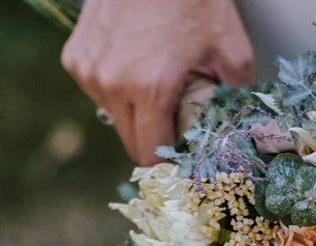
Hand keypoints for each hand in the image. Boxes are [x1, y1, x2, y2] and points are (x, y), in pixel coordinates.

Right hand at [61, 0, 254, 164]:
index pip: (150, 154)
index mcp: (150, 88)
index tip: (182, 154)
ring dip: (133, 111)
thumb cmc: (195, 1)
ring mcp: (88, 70)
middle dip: (153, 138)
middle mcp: (112, 83)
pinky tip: (133, 61)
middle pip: (130, 141)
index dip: (169, 159)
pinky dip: (115, 86)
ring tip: (154, 80)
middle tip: (174, 119)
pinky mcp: (75, 57)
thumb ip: (236, 100)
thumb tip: (240, 135)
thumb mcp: (232, 52)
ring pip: (112, 116)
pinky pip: (97, 90)